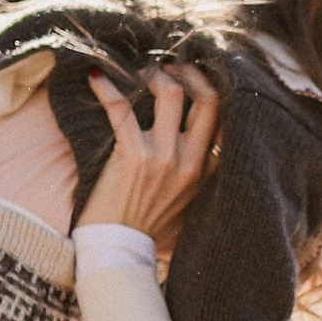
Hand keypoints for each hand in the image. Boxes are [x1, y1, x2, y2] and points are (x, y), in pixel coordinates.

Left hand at [82, 64, 220, 240]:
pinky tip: (96, 79)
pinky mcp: (133, 157)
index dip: (212, 90)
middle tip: (171, 66)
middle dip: (190, 74)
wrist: (120, 254)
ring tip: (139, 74)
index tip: (196, 77)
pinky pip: (122, 110)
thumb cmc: (148, 233)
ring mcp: (164, 158)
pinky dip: (108, 90)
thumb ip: (196, 180)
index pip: (224, 120)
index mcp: (207, 173)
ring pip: (171, 94)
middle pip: (208, 99)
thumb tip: (195, 154)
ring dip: (154, 76)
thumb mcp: (189, 208)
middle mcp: (191, 162)